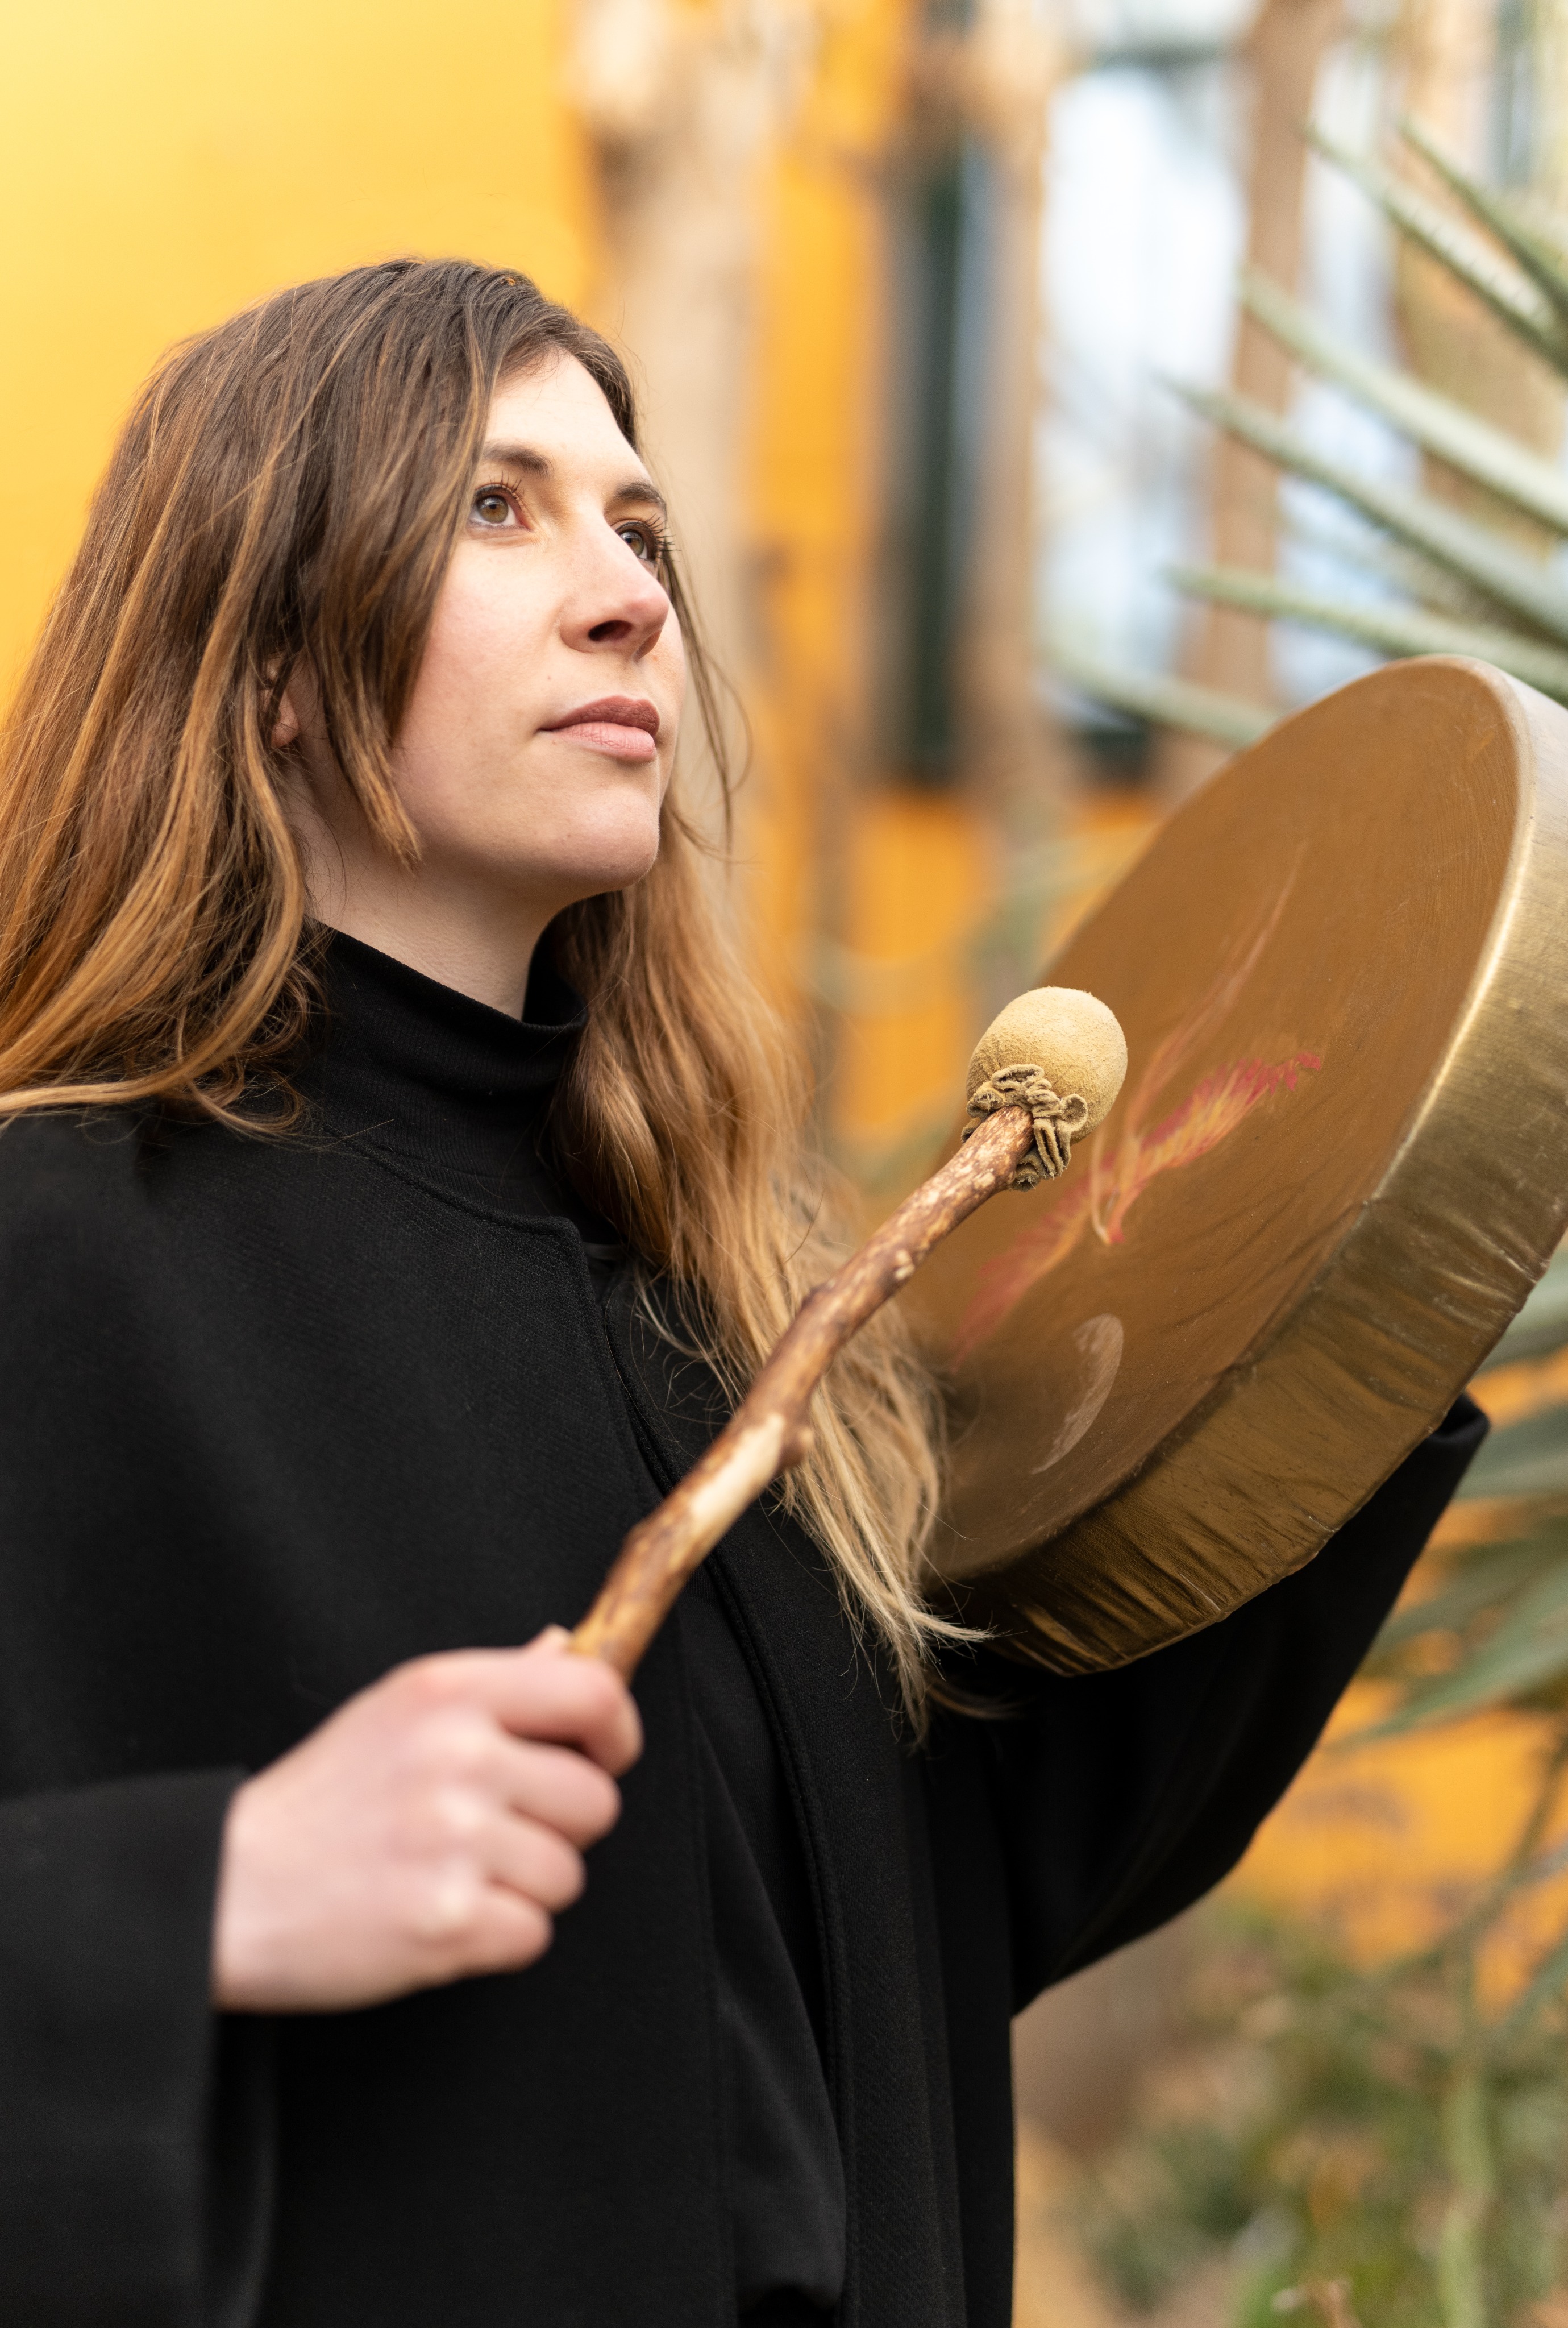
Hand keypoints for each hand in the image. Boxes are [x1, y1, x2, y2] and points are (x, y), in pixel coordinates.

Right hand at [212, 1628, 640, 2011]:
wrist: (230, 1888)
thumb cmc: (318, 1802)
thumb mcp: (395, 1710)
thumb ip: (493, 1682)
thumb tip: (565, 1648)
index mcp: (448, 1692)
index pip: (594, 1692)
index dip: (617, 1733)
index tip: (603, 1757)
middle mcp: (459, 1756)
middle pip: (595, 1801)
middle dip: (558, 1829)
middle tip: (491, 1835)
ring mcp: (453, 1839)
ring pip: (567, 1875)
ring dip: (522, 1889)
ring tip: (451, 1875)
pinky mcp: (446, 1920)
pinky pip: (532, 1936)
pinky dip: (495, 1940)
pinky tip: (441, 1917)